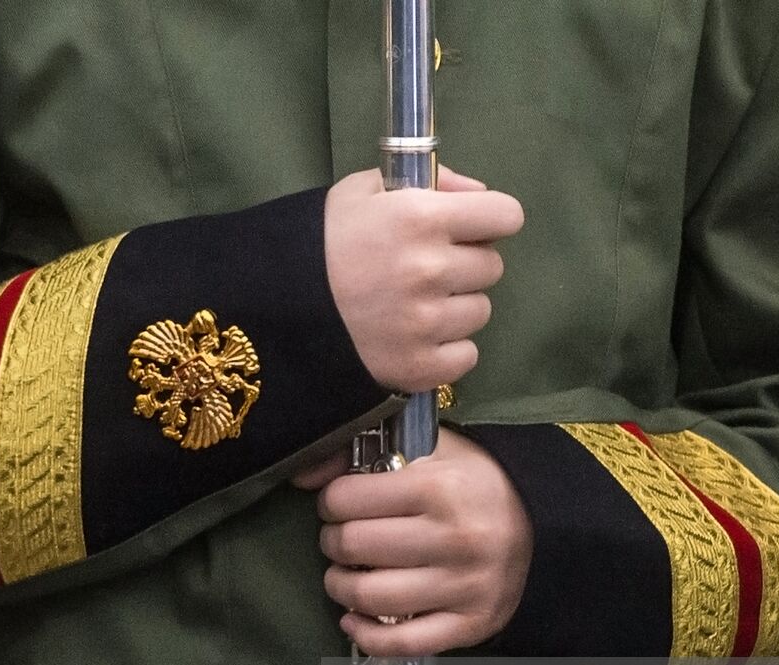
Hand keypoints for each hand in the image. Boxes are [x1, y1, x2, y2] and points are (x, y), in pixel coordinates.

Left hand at [316, 428, 532, 654]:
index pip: (347, 499)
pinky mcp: (471, 624)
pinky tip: (353, 619)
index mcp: (440, 487)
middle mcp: (454, 538)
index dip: (331, 501)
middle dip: (333, 542)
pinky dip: (365, 634)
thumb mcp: (424, 450)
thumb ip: (359, 452)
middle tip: (341, 539)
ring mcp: (465, 586)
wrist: (540, 522)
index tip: (339, 504)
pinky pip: (401, 643)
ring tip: (345, 574)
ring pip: (369, 597)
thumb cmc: (469, 481)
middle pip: (352, 547)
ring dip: (341, 587)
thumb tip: (302, 475)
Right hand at [325, 167, 524, 393]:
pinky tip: (414, 337)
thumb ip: (431, 183)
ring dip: (455, 307)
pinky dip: (446, 349)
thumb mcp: (364, 190)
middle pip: (492, 266)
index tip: (470, 228)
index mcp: (421, 217)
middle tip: (426, 269)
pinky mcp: (420, 367)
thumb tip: (477, 194)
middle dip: (465, 263)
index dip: (489, 219)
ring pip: (480, 311)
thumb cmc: (321, 241)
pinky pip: (466, 355)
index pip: (505, 215)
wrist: (274, 308)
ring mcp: (427, 323)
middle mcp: (431, 269)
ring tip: (414, 305)